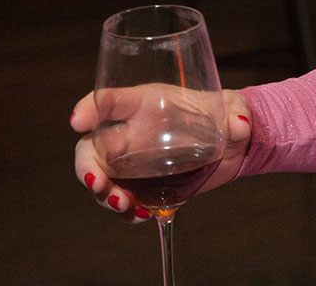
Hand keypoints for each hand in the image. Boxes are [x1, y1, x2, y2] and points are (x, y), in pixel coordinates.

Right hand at [71, 87, 252, 221]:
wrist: (233, 145)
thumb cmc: (225, 114)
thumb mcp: (234, 107)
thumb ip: (237, 113)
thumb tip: (239, 125)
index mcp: (147, 103)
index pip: (110, 100)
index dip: (89, 108)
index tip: (76, 121)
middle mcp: (132, 132)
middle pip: (91, 147)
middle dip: (87, 167)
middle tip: (98, 183)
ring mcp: (133, 161)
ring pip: (101, 179)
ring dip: (105, 195)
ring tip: (124, 204)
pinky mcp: (143, 185)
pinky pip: (123, 200)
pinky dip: (126, 211)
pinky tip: (142, 215)